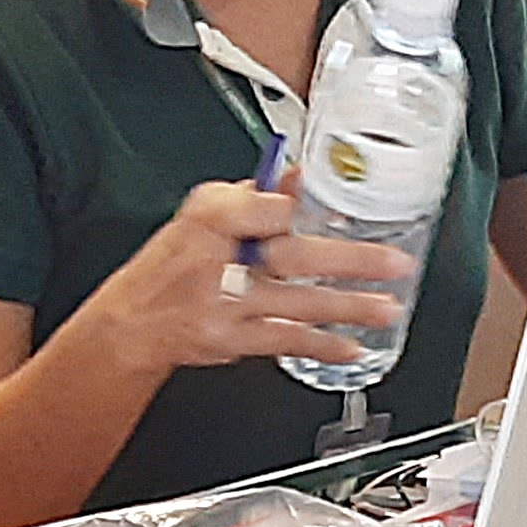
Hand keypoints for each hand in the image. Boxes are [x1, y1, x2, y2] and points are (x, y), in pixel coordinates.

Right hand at [73, 181, 410, 381]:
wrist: (133, 323)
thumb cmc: (171, 266)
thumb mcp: (200, 215)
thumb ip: (250, 197)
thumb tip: (295, 178)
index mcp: (209, 221)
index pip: (254, 206)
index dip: (287, 203)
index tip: (313, 194)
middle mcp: (219, 264)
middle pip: (291, 257)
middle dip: (348, 260)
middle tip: (392, 262)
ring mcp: (228, 306)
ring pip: (297, 303)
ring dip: (347, 307)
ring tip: (387, 307)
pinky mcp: (233, 340)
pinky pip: (284, 342)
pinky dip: (321, 346)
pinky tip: (352, 348)